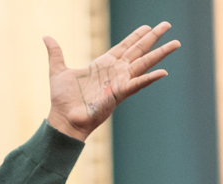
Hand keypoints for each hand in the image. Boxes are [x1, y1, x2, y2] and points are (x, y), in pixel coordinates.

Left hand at [45, 23, 179, 140]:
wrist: (63, 119)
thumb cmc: (62, 99)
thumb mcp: (57, 71)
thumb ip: (56, 53)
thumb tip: (46, 37)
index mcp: (102, 64)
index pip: (123, 46)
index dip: (135, 36)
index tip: (148, 26)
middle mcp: (114, 72)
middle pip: (138, 50)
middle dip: (153, 37)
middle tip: (167, 24)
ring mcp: (119, 82)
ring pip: (144, 64)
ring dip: (160, 53)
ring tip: (176, 43)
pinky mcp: (119, 93)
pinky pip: (137, 84)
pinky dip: (149, 78)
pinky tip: (163, 72)